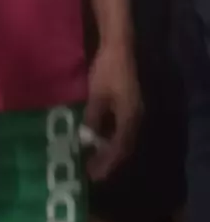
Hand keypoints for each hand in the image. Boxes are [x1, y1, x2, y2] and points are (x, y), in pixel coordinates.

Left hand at [84, 45, 141, 180]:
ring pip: (123, 137)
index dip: (106, 163)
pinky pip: (121, 127)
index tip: (94, 175)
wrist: (119, 47)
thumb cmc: (107, 70)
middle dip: (108, 160)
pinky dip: (110, 136)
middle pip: (124, 146)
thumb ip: (93, 118)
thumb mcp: (97, 95)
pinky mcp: (129, 103)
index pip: (119, 148)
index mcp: (130, 117)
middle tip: (92, 171)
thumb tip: (86, 140)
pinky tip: (98, 137)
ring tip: (93, 158)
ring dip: (109, 149)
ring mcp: (134, 110)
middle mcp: (135, 117)